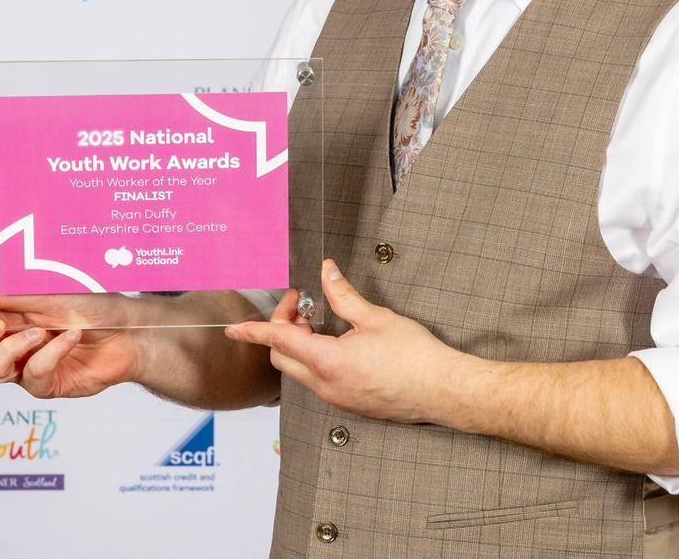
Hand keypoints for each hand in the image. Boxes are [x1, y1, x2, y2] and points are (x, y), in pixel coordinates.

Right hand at [0, 281, 142, 398]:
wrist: (130, 330)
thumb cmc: (96, 307)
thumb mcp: (51, 294)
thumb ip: (11, 296)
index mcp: (7, 316)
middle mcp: (10, 343)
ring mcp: (25, 366)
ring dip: (9, 350)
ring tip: (38, 333)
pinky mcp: (45, 385)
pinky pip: (32, 376)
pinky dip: (51, 354)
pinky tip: (70, 338)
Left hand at [225, 261, 468, 423]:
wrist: (443, 391)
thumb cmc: (416, 357)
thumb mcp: (376, 317)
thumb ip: (343, 295)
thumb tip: (327, 272)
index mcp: (327, 361)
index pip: (278, 341)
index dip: (254, 331)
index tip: (235, 328)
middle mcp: (326, 385)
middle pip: (282, 359)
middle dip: (282, 331)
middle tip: (302, 307)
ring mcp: (337, 399)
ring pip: (300, 372)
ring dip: (300, 347)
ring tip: (322, 323)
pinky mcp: (349, 405)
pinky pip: (318, 382)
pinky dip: (316, 361)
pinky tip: (338, 345)